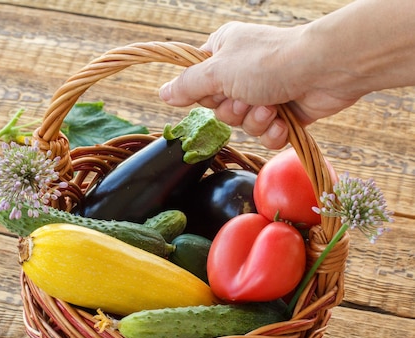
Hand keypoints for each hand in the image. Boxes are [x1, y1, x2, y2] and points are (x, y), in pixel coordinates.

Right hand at [159, 22, 359, 148]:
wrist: (325, 69)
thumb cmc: (269, 62)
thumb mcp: (217, 71)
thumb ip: (188, 86)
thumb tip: (161, 93)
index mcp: (222, 52)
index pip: (195, 81)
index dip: (203, 94)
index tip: (215, 90)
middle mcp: (241, 71)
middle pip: (218, 108)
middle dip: (233, 110)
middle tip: (247, 97)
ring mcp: (264, 92)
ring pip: (242, 124)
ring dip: (255, 121)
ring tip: (271, 106)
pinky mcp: (284, 112)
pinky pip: (265, 135)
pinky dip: (273, 132)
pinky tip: (283, 121)